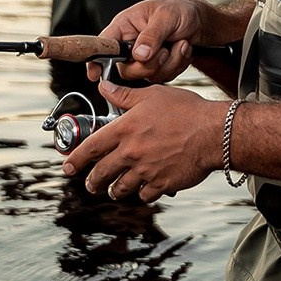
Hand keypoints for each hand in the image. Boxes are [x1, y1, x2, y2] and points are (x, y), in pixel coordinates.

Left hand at [62, 79, 221, 201]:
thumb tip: (103, 86)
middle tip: (91, 184)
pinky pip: (144, 195)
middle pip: (101, 174)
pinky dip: (143, 193)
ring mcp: (145, 171)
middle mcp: (130, 153)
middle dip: (93, 181)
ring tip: (115, 189)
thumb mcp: (152, 95)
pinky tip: (146, 187)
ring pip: (120, 188)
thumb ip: (124, 95)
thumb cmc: (186, 110)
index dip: (75, 159)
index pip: (90, 148)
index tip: (67, 167)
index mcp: (124, 130)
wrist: (214, 133)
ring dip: (115, 189)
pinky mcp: (161, 184)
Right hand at [92, 0, 205, 84]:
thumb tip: (138, 55)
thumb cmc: (178, 11)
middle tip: (165, 49)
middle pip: (127, 70)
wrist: (199, 22)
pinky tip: (181, 49)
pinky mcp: (156, 68)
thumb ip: (151, 35)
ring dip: (169, 61)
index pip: (103, 46)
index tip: (94, 74)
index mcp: (124, 27)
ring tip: (178, 43)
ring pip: (148, 76)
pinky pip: (163, 78)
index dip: (95, 61)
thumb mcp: (165, 17)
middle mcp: (130, 45)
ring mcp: (142, 59)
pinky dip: (177, 64)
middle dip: (151, 64)